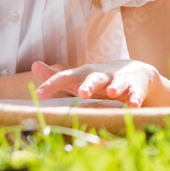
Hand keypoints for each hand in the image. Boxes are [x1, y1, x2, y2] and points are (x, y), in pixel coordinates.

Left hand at [31, 60, 162, 106]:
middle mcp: (101, 75)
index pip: (66, 77)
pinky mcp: (136, 87)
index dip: (52, 84)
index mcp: (84, 74)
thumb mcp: (79, 77)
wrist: (136, 72)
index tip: (38, 94)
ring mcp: (119, 80)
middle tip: (81, 93)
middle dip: (87, 85)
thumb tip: (33, 65)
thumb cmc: (99, 79)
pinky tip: (135, 105)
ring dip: (114, 87)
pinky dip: (136, 98)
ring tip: (111, 93)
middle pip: (93, 78)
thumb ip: (57, 75)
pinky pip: (136, 93)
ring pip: (117, 83)